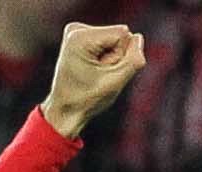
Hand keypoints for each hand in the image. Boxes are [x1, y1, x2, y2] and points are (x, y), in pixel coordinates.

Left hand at [40, 22, 145, 139]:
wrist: (63, 111)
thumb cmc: (87, 100)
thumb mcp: (116, 81)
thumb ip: (134, 59)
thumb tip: (138, 38)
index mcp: (80, 37)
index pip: (124, 34)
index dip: (120, 57)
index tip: (101, 73)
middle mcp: (75, 30)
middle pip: (120, 35)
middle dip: (115, 57)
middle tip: (96, 76)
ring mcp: (76, 32)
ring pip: (116, 39)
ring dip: (110, 59)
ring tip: (93, 74)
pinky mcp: (81, 38)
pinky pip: (109, 43)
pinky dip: (105, 58)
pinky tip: (91, 69)